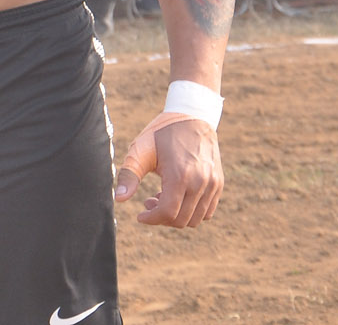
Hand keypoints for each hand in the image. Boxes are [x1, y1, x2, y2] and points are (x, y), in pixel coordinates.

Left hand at [114, 112, 222, 227]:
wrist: (192, 115)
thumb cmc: (162, 133)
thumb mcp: (141, 149)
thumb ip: (129, 175)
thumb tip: (119, 199)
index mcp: (180, 175)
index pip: (168, 213)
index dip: (152, 219)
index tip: (140, 215)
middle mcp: (200, 182)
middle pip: (181, 220)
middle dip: (161, 218)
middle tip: (149, 202)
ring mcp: (212, 183)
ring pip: (195, 219)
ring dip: (177, 216)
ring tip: (163, 198)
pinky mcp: (218, 183)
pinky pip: (208, 211)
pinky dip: (192, 212)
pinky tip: (178, 197)